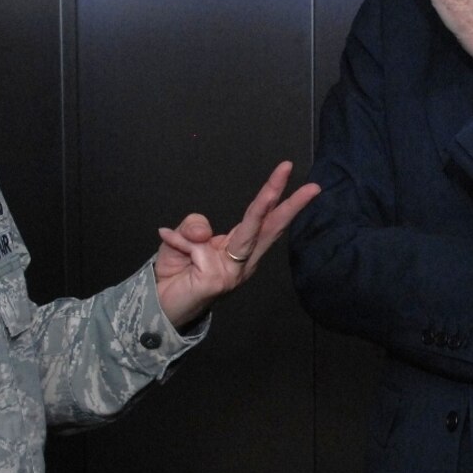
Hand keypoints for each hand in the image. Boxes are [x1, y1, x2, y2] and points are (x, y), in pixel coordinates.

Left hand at [153, 161, 320, 329]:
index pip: (262, 219)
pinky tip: (169, 242)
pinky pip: (197, 245)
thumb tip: (204, 233)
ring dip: (263, 206)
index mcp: (240, 248)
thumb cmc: (176, 270)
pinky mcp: (218, 280)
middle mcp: (244, 262)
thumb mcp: (183, 236)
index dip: (275, 195)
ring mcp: (234, 272)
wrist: (159, 303)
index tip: (287, 169)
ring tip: (274, 186)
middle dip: (291, 204)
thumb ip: (195, 227)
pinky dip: (180, 240)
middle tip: (313, 187)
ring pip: (250, 232)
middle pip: (271, 228)